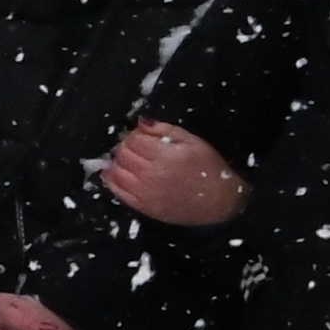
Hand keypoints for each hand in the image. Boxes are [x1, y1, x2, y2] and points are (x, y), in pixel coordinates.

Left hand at [102, 122, 246, 227]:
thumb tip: (142, 122)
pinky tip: (114, 173)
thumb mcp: (193, 142)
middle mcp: (151, 174)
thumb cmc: (209, 170)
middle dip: (125, 146)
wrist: (219, 202)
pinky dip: (111, 179)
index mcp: (165, 156)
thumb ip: (165, 130)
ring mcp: (144, 192)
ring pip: (116, 170)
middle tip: (133, 146)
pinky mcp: (142, 206)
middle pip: (123, 154)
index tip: (139, 135)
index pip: (134, 140)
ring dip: (117, 161)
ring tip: (127, 158)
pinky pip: (117, 190)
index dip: (134, 134)